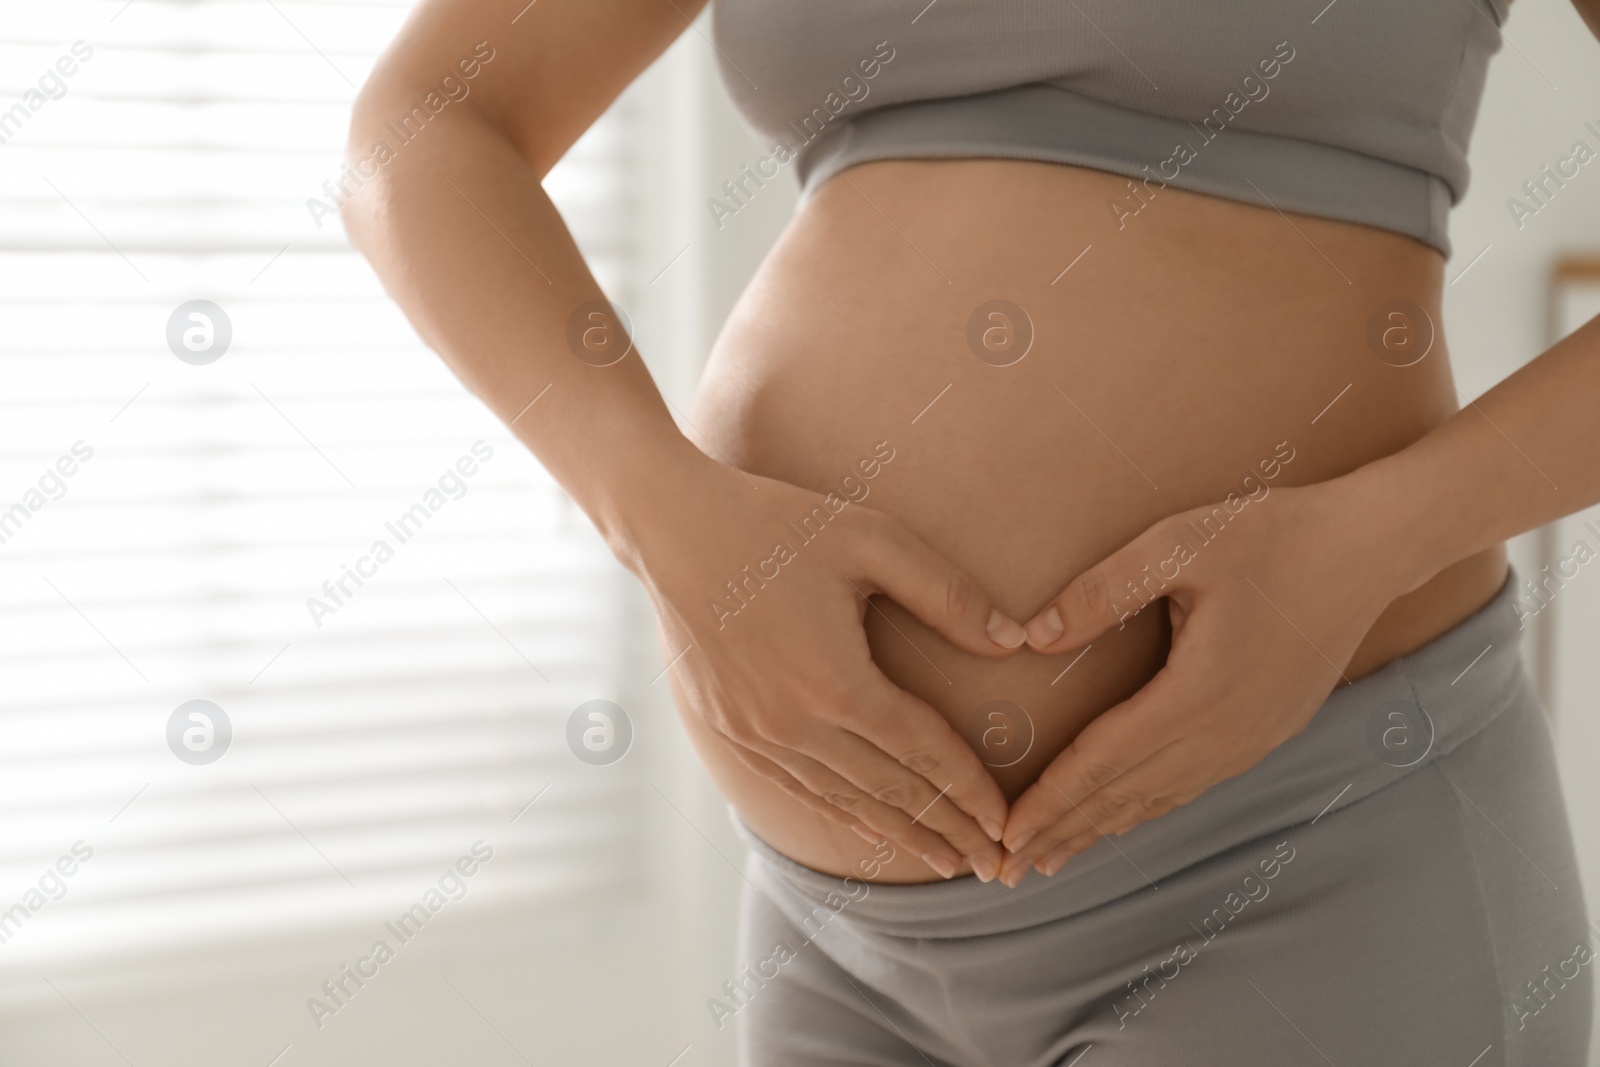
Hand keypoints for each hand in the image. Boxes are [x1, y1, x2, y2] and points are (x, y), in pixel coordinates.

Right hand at [633, 455, 1028, 880]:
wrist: (674, 529)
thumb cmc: (779, 524)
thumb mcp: (874, 541)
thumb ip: (948, 594)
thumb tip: (1015, 640)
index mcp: (836, 684)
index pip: (923, 753)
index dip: (971, 792)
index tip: (1006, 823)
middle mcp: (794, 725)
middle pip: (889, 792)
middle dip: (947, 830)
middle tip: (992, 864)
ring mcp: (757, 734)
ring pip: (843, 801)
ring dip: (899, 833)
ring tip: (944, 859)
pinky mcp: (730, 731)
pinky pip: (798, 788)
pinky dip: (842, 814)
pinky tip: (870, 827)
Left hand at [996, 477, 1408, 886]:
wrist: (1367, 549)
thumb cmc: (1271, 536)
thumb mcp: (1179, 546)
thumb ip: (1103, 591)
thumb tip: (1035, 635)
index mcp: (1197, 693)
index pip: (1103, 762)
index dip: (1050, 802)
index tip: (1006, 835)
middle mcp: (1224, 732)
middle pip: (1126, 796)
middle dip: (1063, 831)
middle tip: (1007, 866)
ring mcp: (1250, 740)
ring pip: (1160, 799)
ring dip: (1102, 828)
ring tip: (1053, 856)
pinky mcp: (1265, 733)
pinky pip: (1191, 785)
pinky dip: (1146, 808)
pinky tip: (1123, 818)